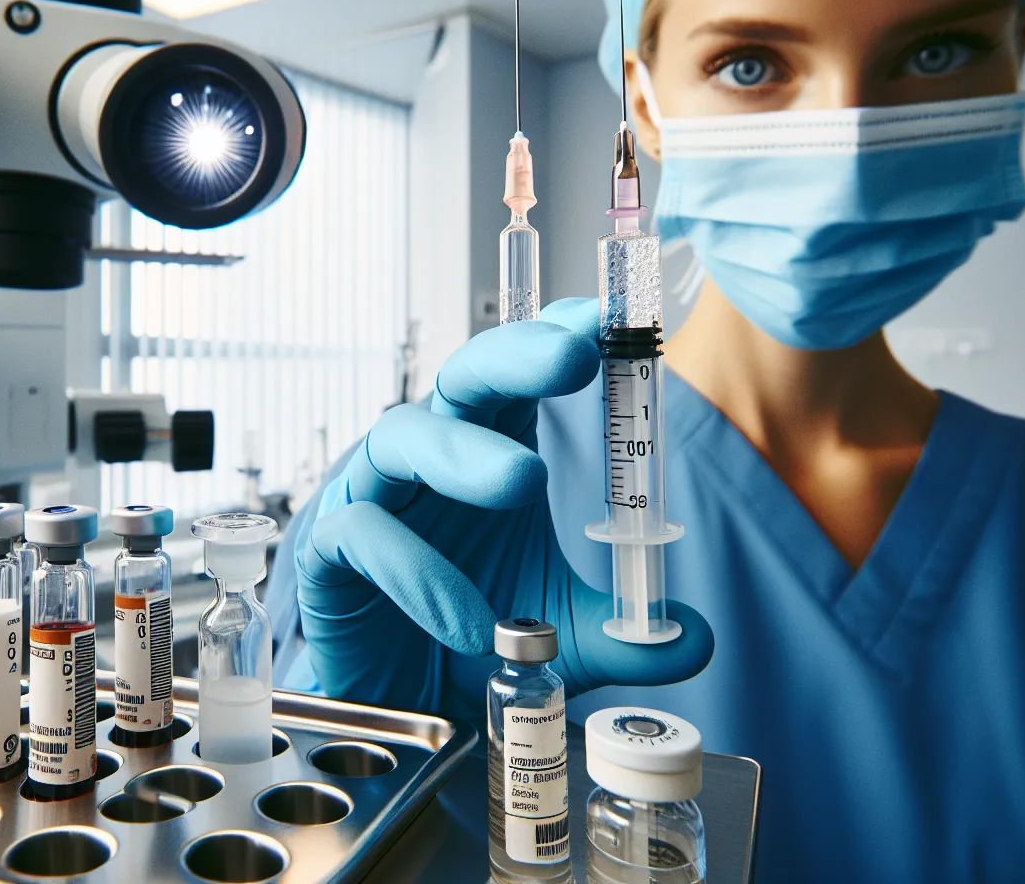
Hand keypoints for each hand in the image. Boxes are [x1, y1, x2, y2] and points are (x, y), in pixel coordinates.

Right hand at [292, 297, 711, 715]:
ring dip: (464, 453)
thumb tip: (695, 638)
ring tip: (524, 481)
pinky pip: (363, 535)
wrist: (403, 707)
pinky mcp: (329, 549)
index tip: (605, 318)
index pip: (520, 375)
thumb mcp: (567, 637)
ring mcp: (375, 494)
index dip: (555, 336)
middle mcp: (432, 457)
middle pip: (462, 379)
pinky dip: (418, 571)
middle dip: (514, 356)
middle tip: (570, 355)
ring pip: (401, 436)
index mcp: (491, 449)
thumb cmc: (477, 637)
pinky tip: (467, 620)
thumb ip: (627, 633)